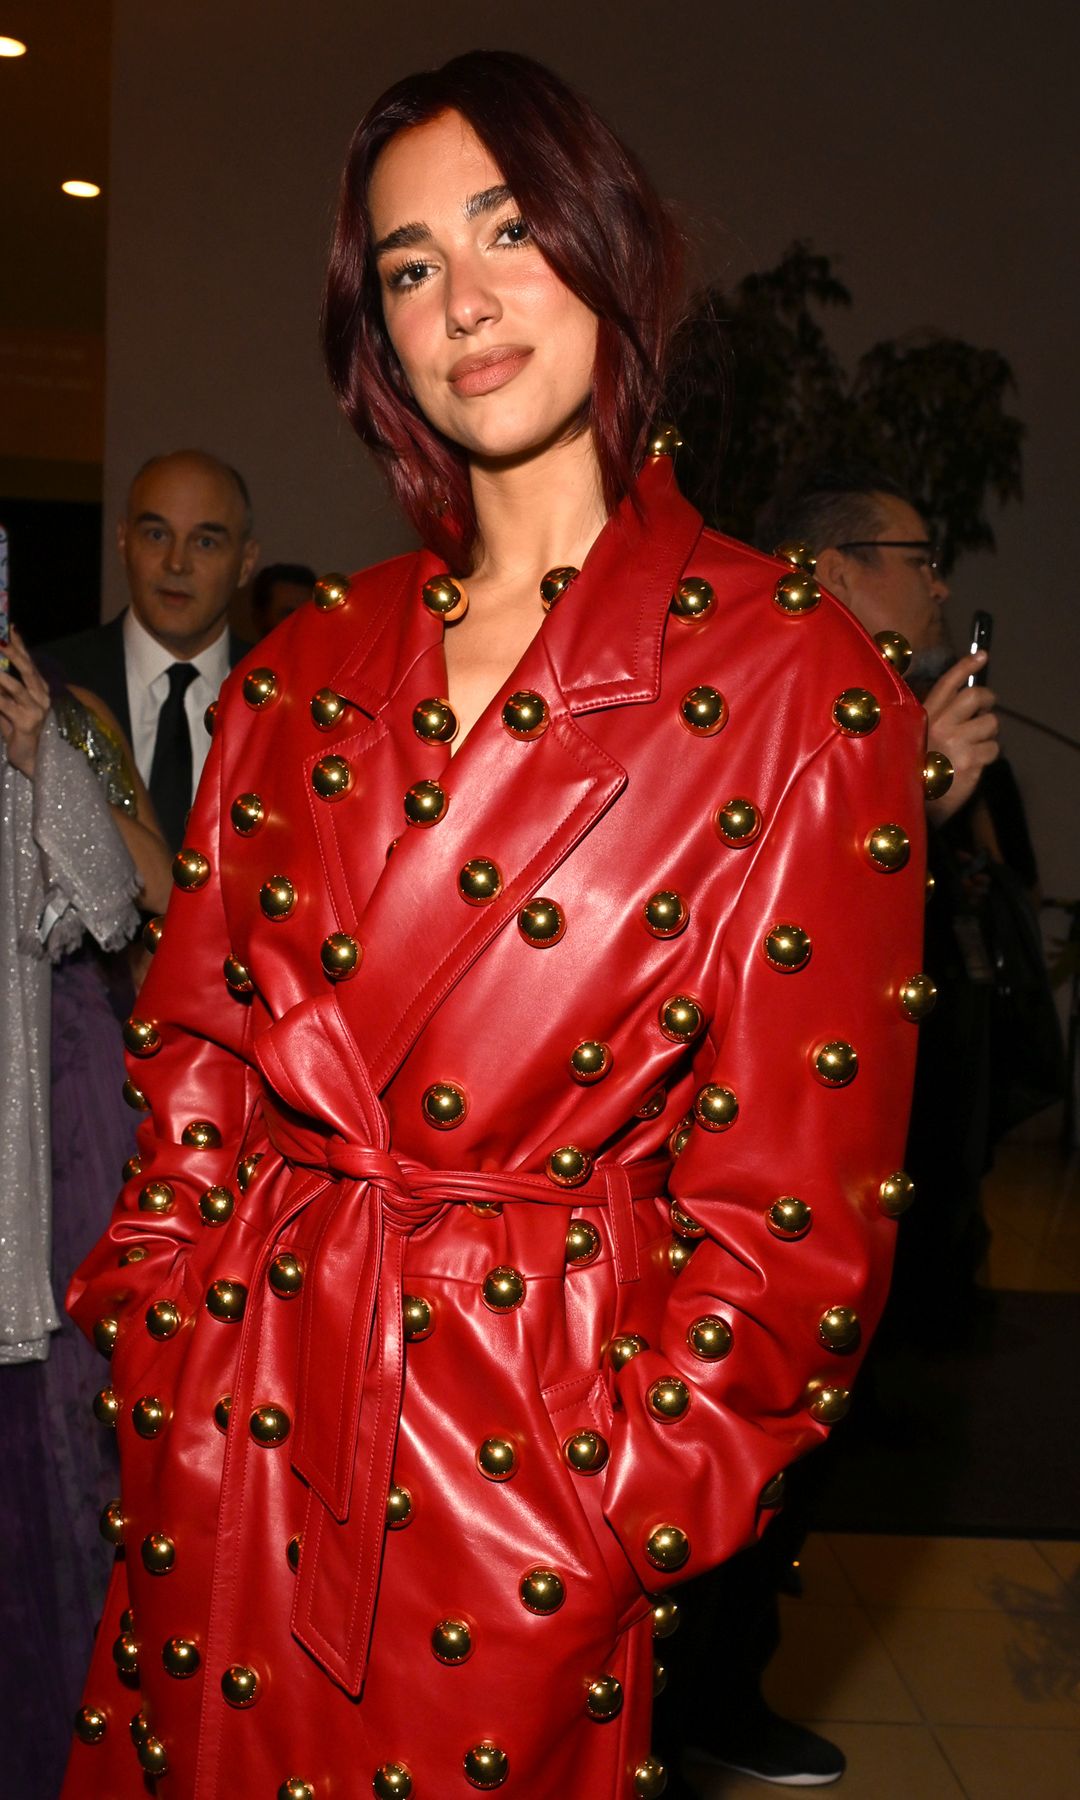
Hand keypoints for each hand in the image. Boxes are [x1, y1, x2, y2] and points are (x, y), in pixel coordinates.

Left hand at [0, 626, 50, 777]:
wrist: (31, 761)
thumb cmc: (18, 733)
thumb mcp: (7, 707)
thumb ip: (1, 692)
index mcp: (40, 689)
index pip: (29, 662)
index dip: (19, 644)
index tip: (9, 627)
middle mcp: (42, 696)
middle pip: (28, 669)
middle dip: (13, 653)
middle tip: (0, 641)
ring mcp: (37, 710)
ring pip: (17, 687)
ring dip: (1, 675)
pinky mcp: (27, 723)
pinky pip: (6, 706)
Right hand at [923, 651, 998, 823]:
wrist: (912, 808)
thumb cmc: (914, 774)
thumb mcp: (915, 741)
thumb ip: (936, 721)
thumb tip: (966, 706)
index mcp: (923, 718)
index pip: (948, 684)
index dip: (966, 667)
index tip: (982, 655)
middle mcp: (940, 726)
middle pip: (976, 696)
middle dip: (988, 700)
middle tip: (987, 709)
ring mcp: (957, 743)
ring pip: (990, 725)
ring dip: (989, 736)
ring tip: (975, 748)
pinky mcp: (971, 761)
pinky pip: (993, 750)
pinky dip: (988, 756)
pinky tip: (973, 765)